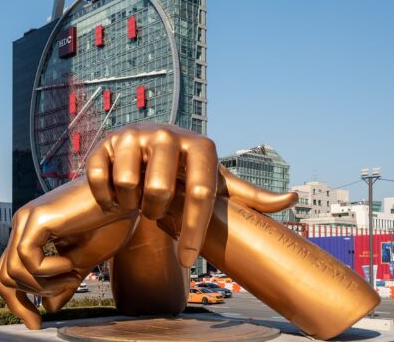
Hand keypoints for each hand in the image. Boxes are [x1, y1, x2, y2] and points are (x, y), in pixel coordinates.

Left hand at [0, 177, 138, 328]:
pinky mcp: (38, 217)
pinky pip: (27, 257)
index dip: (18, 301)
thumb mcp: (84, 261)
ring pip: (13, 270)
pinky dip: (47, 270)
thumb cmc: (109, 222)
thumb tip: (49, 307)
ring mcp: (28, 219)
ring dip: (43, 285)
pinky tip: (69, 264)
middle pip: (2, 274)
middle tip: (39, 320)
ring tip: (71, 276)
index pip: (9, 272)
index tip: (36, 322)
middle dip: (19, 303)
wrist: (125, 197)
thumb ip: (64, 283)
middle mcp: (24, 224)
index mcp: (32, 232)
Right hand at [85, 123, 296, 266]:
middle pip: (160, 191)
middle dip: (158, 214)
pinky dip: (107, 198)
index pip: (201, 193)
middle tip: (157, 211)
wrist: (147, 158)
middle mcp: (168, 133)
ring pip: (129, 185)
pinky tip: (117, 195)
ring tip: (138, 200)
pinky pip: (101, 180)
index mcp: (201, 145)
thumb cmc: (188, 176)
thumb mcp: (218, 185)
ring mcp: (134, 135)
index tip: (189, 260)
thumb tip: (293, 198)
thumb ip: (252, 196)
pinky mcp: (104, 142)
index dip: (194, 231)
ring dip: (133, 204)